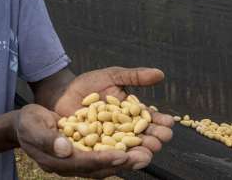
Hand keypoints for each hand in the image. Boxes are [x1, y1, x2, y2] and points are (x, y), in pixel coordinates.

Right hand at [15, 103, 156, 177]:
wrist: (25, 123)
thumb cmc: (27, 124)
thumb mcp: (32, 127)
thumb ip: (48, 139)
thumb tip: (66, 149)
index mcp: (58, 161)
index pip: (85, 163)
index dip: (104, 159)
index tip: (123, 155)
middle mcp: (72, 165)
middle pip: (102, 167)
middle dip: (125, 162)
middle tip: (147, 155)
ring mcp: (79, 159)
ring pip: (107, 161)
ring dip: (128, 157)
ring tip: (149, 149)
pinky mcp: (85, 150)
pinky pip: (106, 151)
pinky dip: (122, 147)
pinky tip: (137, 140)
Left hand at [54, 67, 173, 167]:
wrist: (62, 93)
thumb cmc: (88, 84)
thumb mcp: (112, 76)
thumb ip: (135, 77)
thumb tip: (160, 73)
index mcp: (130, 115)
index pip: (149, 120)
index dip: (160, 122)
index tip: (169, 123)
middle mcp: (122, 131)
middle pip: (141, 138)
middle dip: (152, 140)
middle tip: (159, 141)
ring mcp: (108, 141)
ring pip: (126, 149)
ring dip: (137, 153)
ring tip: (146, 154)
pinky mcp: (93, 149)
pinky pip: (104, 154)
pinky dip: (112, 156)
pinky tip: (120, 158)